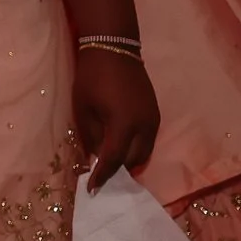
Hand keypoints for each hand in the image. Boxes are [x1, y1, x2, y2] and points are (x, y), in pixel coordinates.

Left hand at [73, 46, 160, 188]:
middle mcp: (145, 127)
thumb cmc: (92, 78)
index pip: (114, 160)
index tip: (92, 190)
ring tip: (111, 167)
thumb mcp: (84, 109)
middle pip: (133, 161)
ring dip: (129, 162)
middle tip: (102, 179)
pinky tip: (122, 149)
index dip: (103, 177)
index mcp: (124, 126)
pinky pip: (148, 141)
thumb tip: (96, 159)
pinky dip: (136, 149)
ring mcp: (154, 121)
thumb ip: (92, 137)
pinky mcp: (156, 115)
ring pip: (144, 153)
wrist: (114, 49)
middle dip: (118, 172)